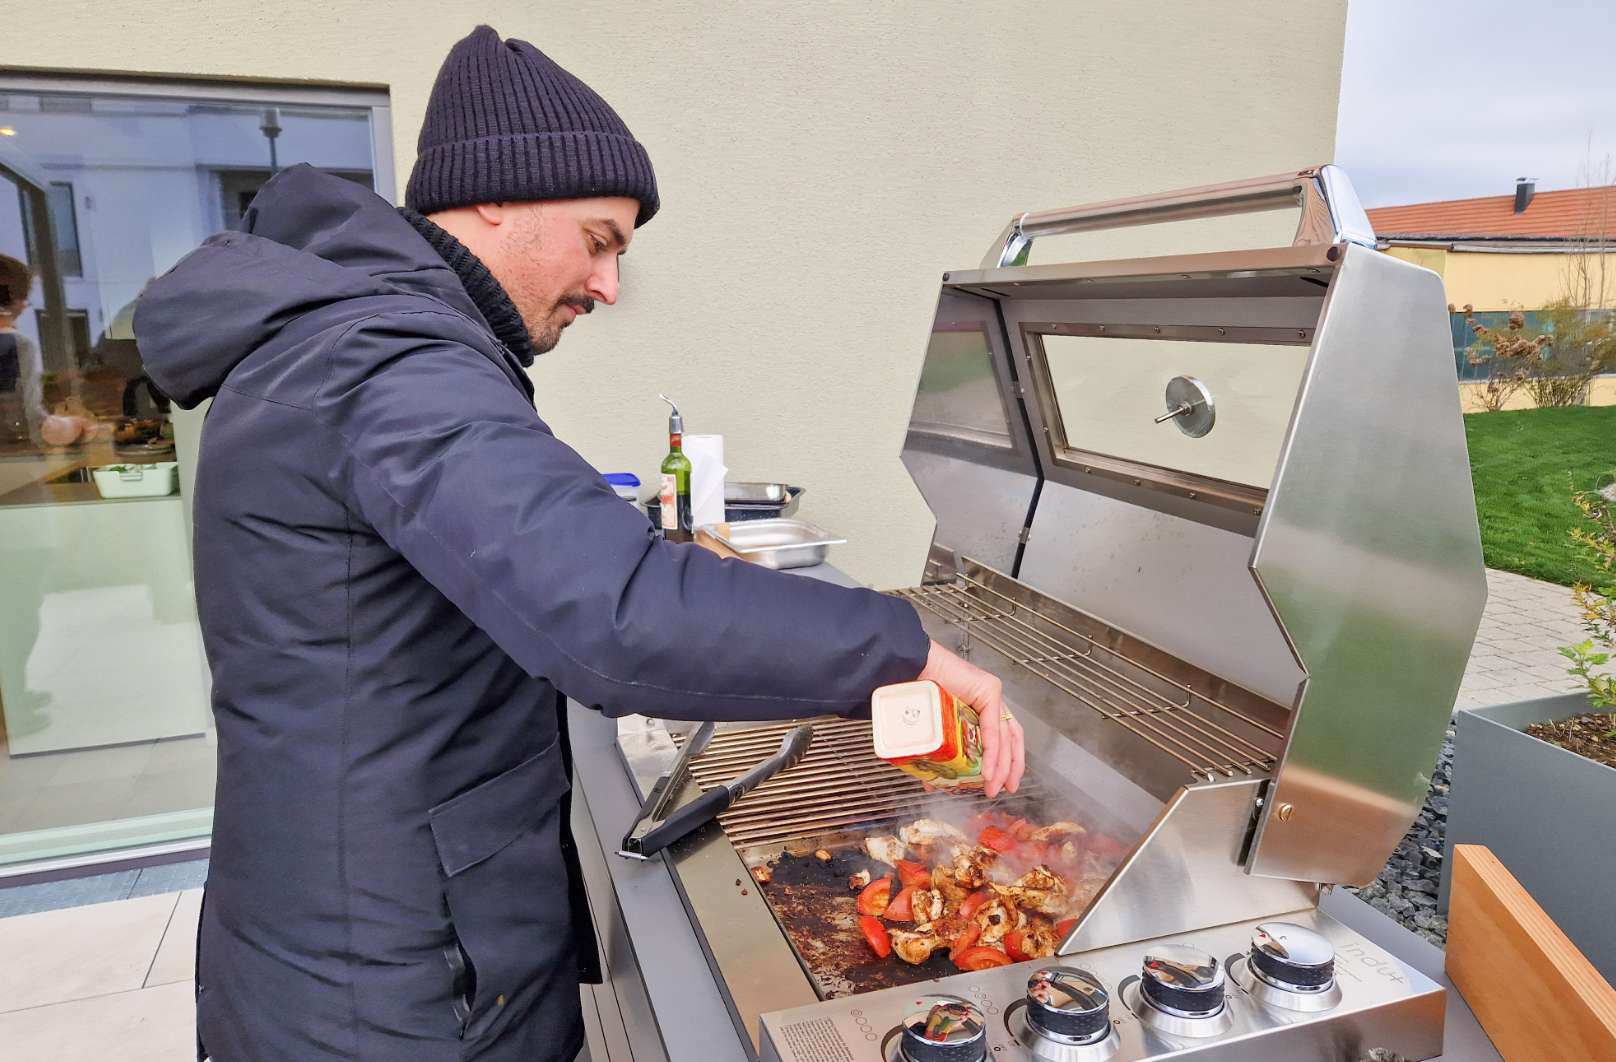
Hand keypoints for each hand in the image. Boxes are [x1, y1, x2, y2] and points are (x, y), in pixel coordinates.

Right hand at [918, 640, 1023, 797]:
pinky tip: (989, 768)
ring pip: (1005, 735)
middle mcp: (990, 700)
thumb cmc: (914, 695)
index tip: (1004, 784)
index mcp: (980, 708)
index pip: (1004, 737)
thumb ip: (940, 752)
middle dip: (1010, 767)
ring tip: (992, 784)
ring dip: (1001, 764)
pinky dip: (992, 750)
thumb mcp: (935, 730)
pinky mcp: (989, 689)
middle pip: (1011, 737)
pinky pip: (993, 725)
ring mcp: (992, 693)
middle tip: (1003, 789)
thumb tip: (933, 782)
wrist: (908, 669)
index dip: (1007, 762)